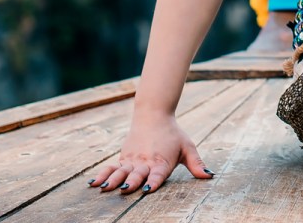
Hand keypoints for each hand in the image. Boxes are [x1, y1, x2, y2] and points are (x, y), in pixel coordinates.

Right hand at [88, 113, 214, 194]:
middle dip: (131, 182)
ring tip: (104, 188)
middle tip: (123, 189)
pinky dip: (102, 174)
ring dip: (112, 179)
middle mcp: (146, 161)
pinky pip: (112, 167)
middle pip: (137, 173)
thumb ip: (196, 164)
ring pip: (121, 171)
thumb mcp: (187, 147)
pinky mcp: (124, 157)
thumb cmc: (173, 134)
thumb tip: (210, 175)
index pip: (158, 173)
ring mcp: (132, 159)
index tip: (148, 189)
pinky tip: (92, 183)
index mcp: (162, 161)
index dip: (153, 181)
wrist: (154, 114)